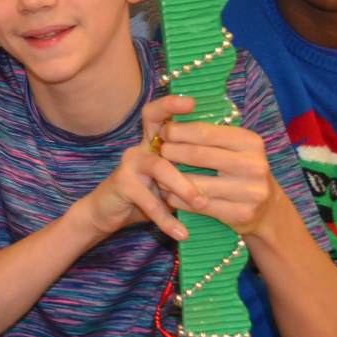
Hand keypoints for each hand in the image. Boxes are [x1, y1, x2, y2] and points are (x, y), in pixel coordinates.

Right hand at [75, 95, 205, 241]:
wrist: (108, 213)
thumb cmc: (147, 194)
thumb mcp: (171, 180)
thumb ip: (189, 170)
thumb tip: (228, 170)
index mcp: (154, 140)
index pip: (160, 113)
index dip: (172, 104)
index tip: (193, 103)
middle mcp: (141, 145)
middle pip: (155, 126)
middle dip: (187, 140)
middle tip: (216, 164)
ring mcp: (130, 163)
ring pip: (160, 167)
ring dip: (183, 186)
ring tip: (201, 204)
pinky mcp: (122, 184)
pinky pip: (149, 202)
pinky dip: (167, 219)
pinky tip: (183, 233)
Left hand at [144, 101, 285, 239]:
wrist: (267, 208)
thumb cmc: (240, 170)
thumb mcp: (235, 147)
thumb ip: (210, 134)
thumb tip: (171, 116)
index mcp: (250, 142)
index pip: (204, 132)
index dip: (178, 130)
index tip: (163, 132)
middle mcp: (253, 165)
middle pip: (197, 155)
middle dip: (171, 152)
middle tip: (158, 152)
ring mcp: (249, 191)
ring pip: (193, 184)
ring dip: (169, 179)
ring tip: (159, 174)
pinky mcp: (240, 214)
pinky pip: (197, 206)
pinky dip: (178, 199)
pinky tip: (170, 194)